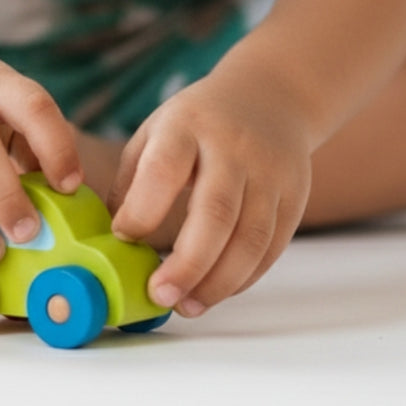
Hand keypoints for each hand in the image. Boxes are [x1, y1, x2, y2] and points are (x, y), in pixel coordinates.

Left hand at [106, 68, 312, 315]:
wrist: (271, 99)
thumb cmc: (197, 124)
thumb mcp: (155, 133)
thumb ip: (132, 183)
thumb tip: (109, 243)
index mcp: (187, 126)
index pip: (165, 170)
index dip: (142, 211)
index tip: (123, 238)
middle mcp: (234, 148)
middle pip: (216, 213)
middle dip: (187, 264)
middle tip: (159, 296)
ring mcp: (271, 173)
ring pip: (251, 239)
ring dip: (218, 283)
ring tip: (187, 306)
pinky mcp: (296, 197)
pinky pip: (272, 248)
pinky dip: (243, 278)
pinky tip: (215, 291)